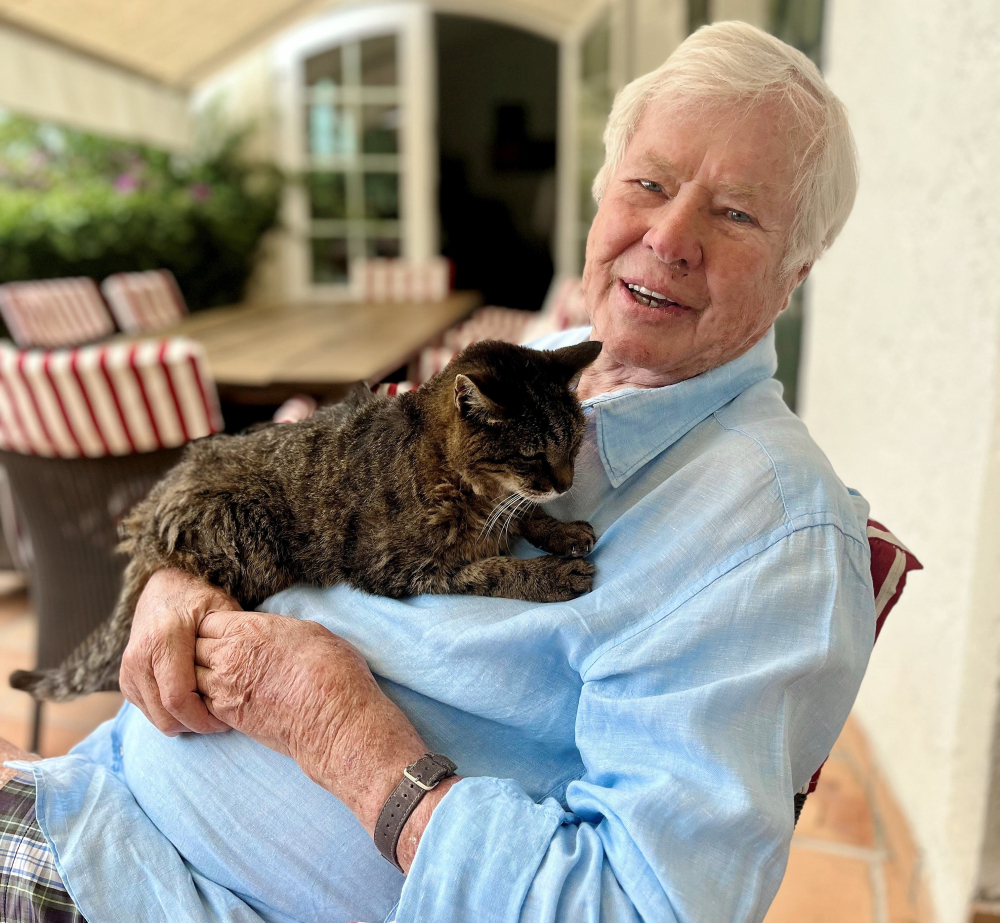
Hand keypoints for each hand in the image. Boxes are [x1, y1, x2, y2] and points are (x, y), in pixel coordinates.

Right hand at [119, 568, 234, 735]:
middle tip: (222, 722)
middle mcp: (138, 658)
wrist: (164, 589)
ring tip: (210, 710)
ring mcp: (128, 671)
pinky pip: (150, 712)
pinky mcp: (126, 681)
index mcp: (162, 640)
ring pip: (157, 718)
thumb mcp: (221, 610)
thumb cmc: (199, 599)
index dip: (203, 719)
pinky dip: (172, 714)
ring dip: (185, 723)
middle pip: (166, 715)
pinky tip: (193, 701)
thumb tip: (240, 679)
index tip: (226, 722)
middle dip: (196, 726)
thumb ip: (229, 642)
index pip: (178, 698)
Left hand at [194, 611, 436, 842]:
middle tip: (215, 656)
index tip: (224, 634)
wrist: (334, 718)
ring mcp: (223, 688)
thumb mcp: (307, 632)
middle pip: (191, 648)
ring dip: (197, 677)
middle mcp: (229, 656)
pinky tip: (224, 700)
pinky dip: (204, 701)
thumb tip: (270, 635)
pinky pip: (199, 704)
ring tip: (216, 679)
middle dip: (199, 650)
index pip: (206, 622)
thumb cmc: (332, 670)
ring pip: (188, 678)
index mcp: (248, 628)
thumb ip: (276, 630)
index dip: (213, 627)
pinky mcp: (227, 717)